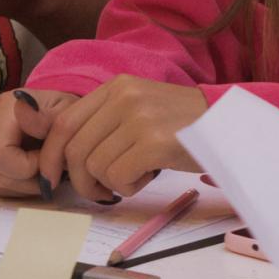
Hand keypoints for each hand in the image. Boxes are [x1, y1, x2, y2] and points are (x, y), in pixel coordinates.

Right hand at [0, 86, 77, 197]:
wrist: (53, 114)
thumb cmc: (62, 116)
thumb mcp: (68, 113)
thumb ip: (48, 116)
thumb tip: (22, 114)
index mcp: (3, 106)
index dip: (29, 167)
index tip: (49, 158)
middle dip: (28, 181)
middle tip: (47, 167)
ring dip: (22, 185)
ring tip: (38, 167)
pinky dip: (12, 186)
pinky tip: (25, 171)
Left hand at [36, 74, 206, 201]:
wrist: (229, 126)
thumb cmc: (182, 126)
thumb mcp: (138, 109)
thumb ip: (102, 122)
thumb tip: (58, 150)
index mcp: (116, 87)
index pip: (64, 122)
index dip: (50, 154)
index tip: (49, 177)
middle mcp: (124, 97)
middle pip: (75, 148)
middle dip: (79, 180)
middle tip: (97, 192)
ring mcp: (140, 118)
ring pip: (96, 166)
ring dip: (111, 183)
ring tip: (136, 175)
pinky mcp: (155, 142)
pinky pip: (119, 177)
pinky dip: (129, 186)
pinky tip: (148, 176)